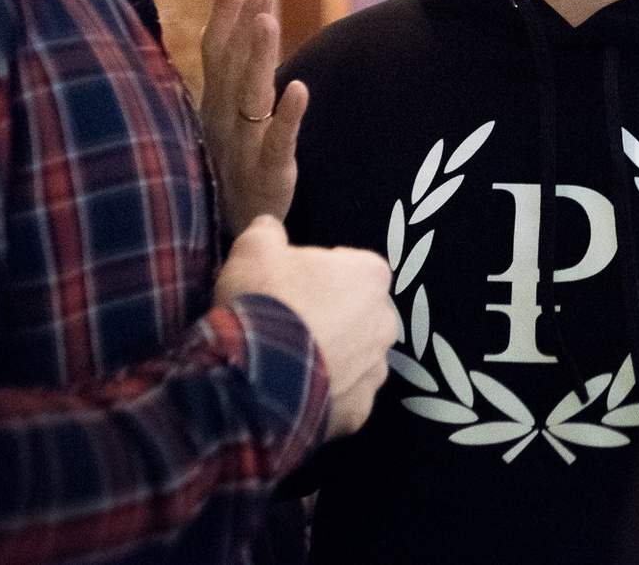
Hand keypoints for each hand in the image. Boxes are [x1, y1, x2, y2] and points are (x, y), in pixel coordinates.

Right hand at [200, 0, 308, 235]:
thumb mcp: (229, 124)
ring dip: (258, 58)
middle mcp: (221, 125)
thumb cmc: (231, 174)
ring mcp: (243, 150)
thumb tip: (242, 29)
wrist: (236, 239)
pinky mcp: (269, 177)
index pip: (214, 55)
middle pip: (230, 68)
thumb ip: (234, 79)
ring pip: (250, 99)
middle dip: (243, 26)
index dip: (223, 17)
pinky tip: (297, 89)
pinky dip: (286, 117)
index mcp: (212, 109)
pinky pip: (277, 144)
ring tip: (269, 21)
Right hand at [216, 216, 396, 437]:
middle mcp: (385, 322)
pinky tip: (294, 393)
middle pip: (357, 313)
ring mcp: (374, 370)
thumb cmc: (264, 301)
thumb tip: (269, 227)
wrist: (255, 375)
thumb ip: (268, 232)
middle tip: (288, 323)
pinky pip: (343, 398)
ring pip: (354, 358)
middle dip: (330, 317)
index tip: (289, 286)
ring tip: (288, 361)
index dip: (317, 276)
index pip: (350, 268)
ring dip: (330, 358)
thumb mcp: (254, 249)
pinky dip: (324, 397)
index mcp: (371, 275)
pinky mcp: (359, 411)